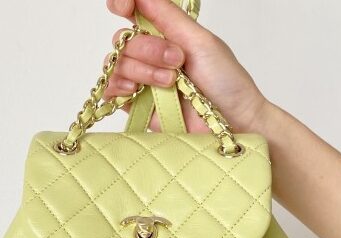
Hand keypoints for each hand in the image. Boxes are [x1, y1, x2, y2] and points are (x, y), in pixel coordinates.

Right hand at [104, 0, 269, 132]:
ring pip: (118, 64)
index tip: (125, 8)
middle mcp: (152, 55)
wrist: (230, 122)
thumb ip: (168, 17)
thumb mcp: (200, 40)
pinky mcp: (137, 105)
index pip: (135, 11)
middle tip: (176, 62)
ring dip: (143, 70)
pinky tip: (137, 89)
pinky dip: (119, 86)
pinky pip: (111, 90)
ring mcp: (143, 80)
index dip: (123, 4)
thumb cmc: (226, 82)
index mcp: (167, 33)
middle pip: (124, 41)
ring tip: (170, 83)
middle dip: (148, 49)